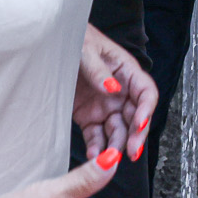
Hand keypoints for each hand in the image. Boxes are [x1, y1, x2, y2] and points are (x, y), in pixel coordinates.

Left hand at [73, 25, 156, 162]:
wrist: (51, 44)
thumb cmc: (75, 39)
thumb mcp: (85, 49)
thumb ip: (98, 70)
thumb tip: (112, 88)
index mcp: (126, 72)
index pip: (146, 93)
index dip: (146, 110)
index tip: (140, 124)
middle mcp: (120, 92)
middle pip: (135, 117)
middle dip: (135, 136)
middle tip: (131, 152)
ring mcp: (105, 106)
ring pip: (118, 131)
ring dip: (116, 146)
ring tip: (108, 158)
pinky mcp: (89, 117)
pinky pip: (96, 136)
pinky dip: (97, 148)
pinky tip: (94, 156)